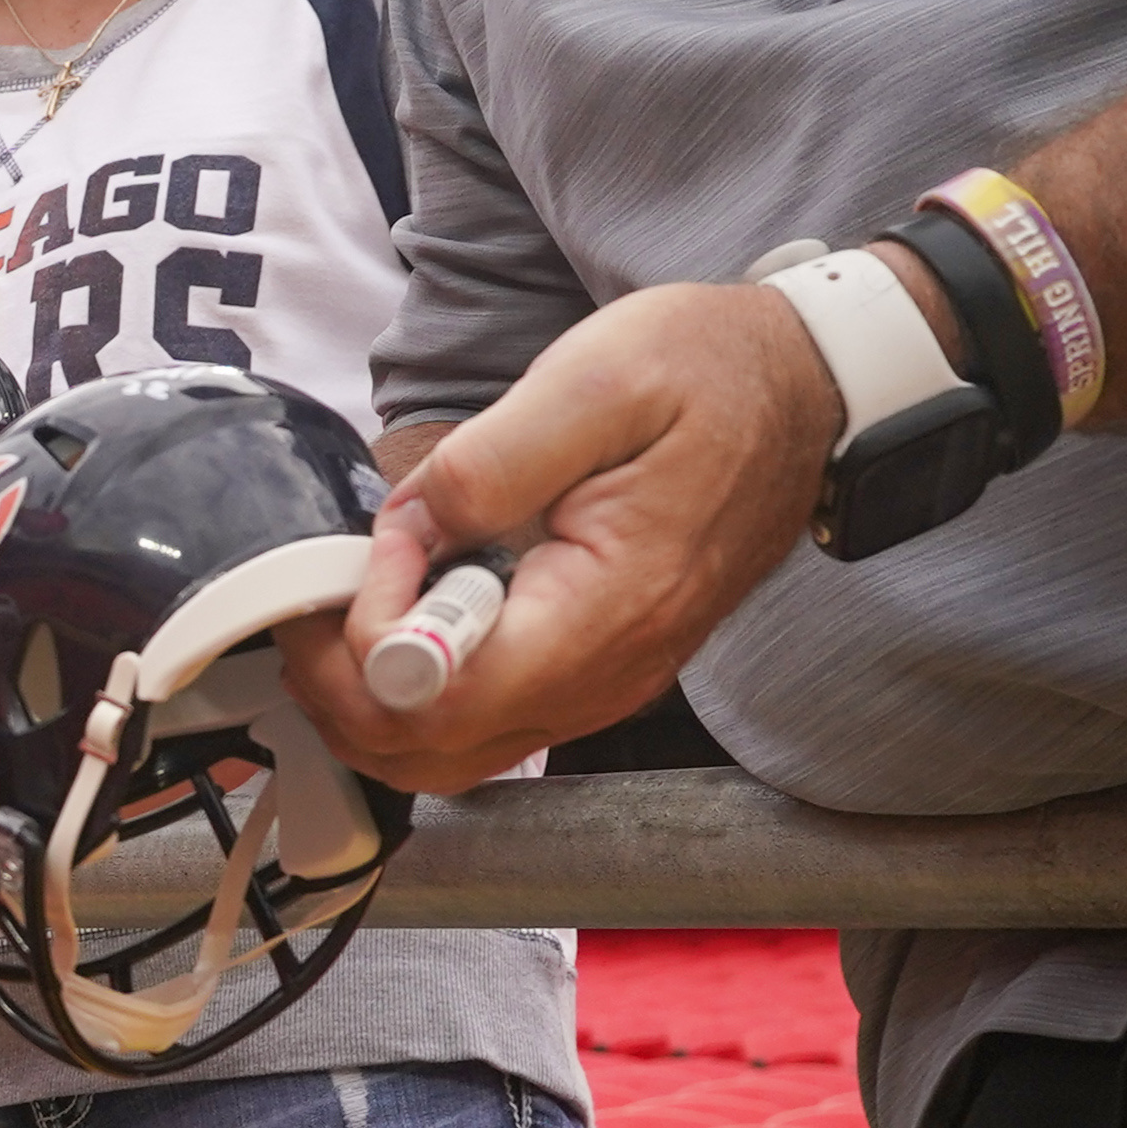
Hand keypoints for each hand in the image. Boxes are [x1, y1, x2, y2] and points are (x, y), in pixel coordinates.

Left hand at [284, 279, 835, 791]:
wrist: (802, 392)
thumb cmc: (710, 374)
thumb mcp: (598, 377)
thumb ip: (491, 461)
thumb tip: (411, 527)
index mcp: (607, 610)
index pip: (442, 697)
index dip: (371, 641)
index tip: (382, 549)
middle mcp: (606, 676)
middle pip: (427, 750)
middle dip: (344, 684)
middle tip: (324, 589)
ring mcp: (600, 685)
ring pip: (445, 753)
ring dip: (371, 695)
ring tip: (357, 596)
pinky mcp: (592, 672)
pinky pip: (481, 722)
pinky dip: (415, 688)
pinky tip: (409, 607)